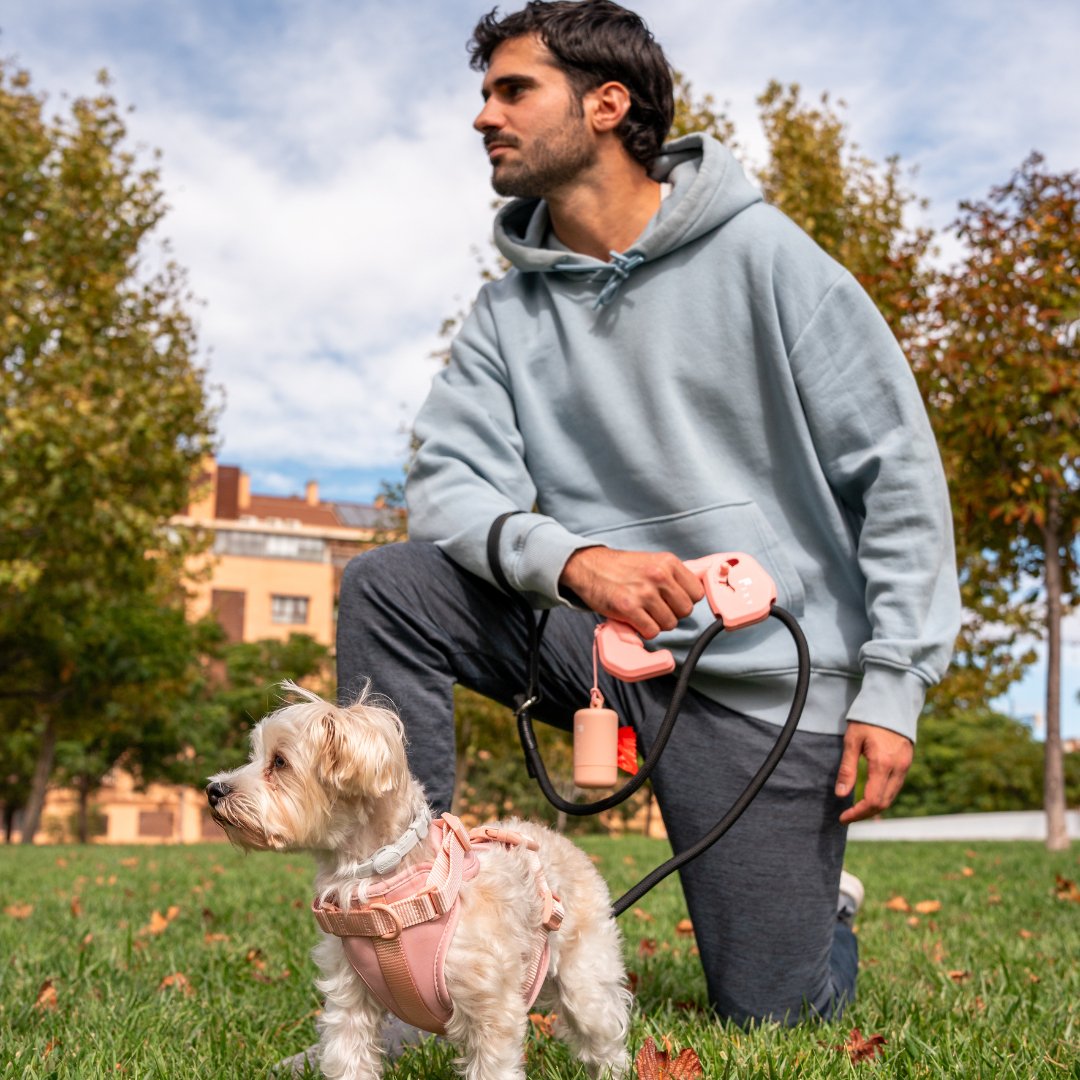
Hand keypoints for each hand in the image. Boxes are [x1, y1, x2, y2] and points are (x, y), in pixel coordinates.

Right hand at [559, 547, 704, 638]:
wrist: (589, 566)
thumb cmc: (622, 568)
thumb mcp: (653, 561)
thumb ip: (673, 576)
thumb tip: (695, 594)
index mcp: (668, 562)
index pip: (697, 593)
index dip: (685, 600)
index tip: (673, 601)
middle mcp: (658, 575)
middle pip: (685, 611)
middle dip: (672, 613)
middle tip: (656, 608)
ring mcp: (644, 592)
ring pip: (669, 623)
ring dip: (657, 623)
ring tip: (643, 613)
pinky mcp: (628, 607)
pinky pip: (651, 631)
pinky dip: (644, 630)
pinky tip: (635, 619)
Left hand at [835, 721, 913, 823]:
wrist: (891, 702)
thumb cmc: (867, 719)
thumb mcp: (851, 741)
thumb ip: (847, 769)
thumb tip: (841, 795)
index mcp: (883, 764)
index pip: (873, 801)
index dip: (858, 814)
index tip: (843, 818)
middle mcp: (898, 769)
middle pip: (884, 804)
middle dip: (865, 814)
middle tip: (847, 816)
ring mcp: (905, 766)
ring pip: (891, 797)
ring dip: (874, 807)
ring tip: (856, 809)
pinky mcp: (907, 763)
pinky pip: (895, 787)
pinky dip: (882, 796)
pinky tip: (869, 794)